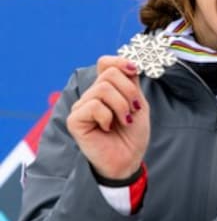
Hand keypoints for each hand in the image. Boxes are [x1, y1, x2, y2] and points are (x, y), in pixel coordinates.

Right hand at [66, 56, 149, 179]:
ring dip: (121, 106)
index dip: (120, 61)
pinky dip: (108, 116)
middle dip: (129, 91)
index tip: (134, 71)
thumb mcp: (138, 103)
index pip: (105, 63)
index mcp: (106, 89)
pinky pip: (93, 106)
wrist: (129, 158)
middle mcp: (91, 95)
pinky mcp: (75, 120)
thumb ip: (132, 83)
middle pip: (109, 74)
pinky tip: (107, 128)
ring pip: (103, 89)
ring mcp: (81, 107)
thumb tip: (129, 64)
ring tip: (124, 121)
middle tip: (134, 110)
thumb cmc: (132, 134)